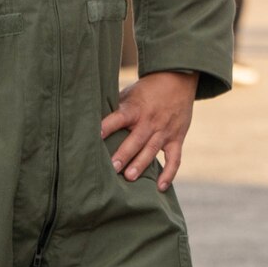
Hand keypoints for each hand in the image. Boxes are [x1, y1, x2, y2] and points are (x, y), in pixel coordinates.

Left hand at [101, 70, 195, 188]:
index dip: (107, 126)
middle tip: (113, 168)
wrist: (178, 79)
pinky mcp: (177, 138)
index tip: (96, 135)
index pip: (119, 117)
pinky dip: (169, 173)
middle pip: (136, 139)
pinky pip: (174, 159)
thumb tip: (89, 123)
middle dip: (124, 154)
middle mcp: (150, 120)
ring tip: (130, 177)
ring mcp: (164, 131)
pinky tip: (160, 187)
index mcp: (135, 108)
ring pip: (152, 150)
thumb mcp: (129, 94)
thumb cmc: (146, 89)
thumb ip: (114, 109)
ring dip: (141, 164)